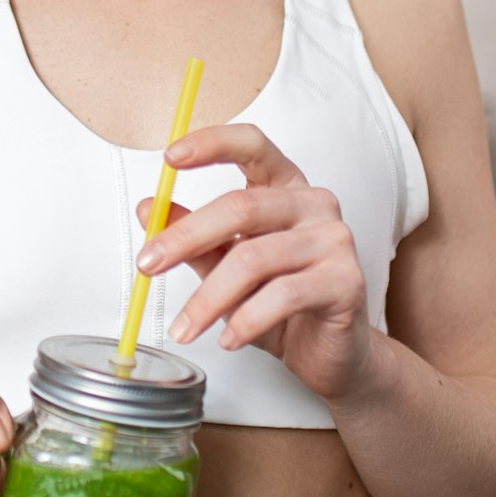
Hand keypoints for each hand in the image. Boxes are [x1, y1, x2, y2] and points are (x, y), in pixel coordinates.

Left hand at [134, 123, 381, 406]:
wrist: (330, 353)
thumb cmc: (280, 306)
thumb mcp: (227, 266)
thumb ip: (194, 236)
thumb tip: (149, 208)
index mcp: (285, 188)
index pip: (253, 145)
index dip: (212, 143)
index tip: (169, 158)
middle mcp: (314, 204)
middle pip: (241, 206)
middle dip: (186, 237)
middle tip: (148, 264)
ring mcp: (335, 240)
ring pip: (255, 258)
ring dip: (208, 298)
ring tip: (184, 328)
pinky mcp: (347, 281)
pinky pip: (284, 295)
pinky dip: (246, 321)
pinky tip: (227, 339)